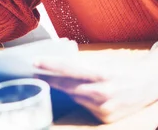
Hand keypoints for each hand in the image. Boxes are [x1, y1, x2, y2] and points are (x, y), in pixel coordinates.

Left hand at [35, 49, 157, 122]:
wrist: (148, 86)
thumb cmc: (122, 70)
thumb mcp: (104, 63)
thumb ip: (82, 64)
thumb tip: (55, 62)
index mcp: (102, 74)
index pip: (70, 68)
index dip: (51, 65)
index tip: (35, 62)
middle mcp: (103, 93)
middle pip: (67, 85)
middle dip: (49, 79)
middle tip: (33, 73)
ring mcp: (103, 108)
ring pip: (73, 96)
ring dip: (62, 88)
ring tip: (49, 79)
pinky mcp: (104, 118)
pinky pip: (82, 106)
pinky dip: (77, 98)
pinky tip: (72, 92)